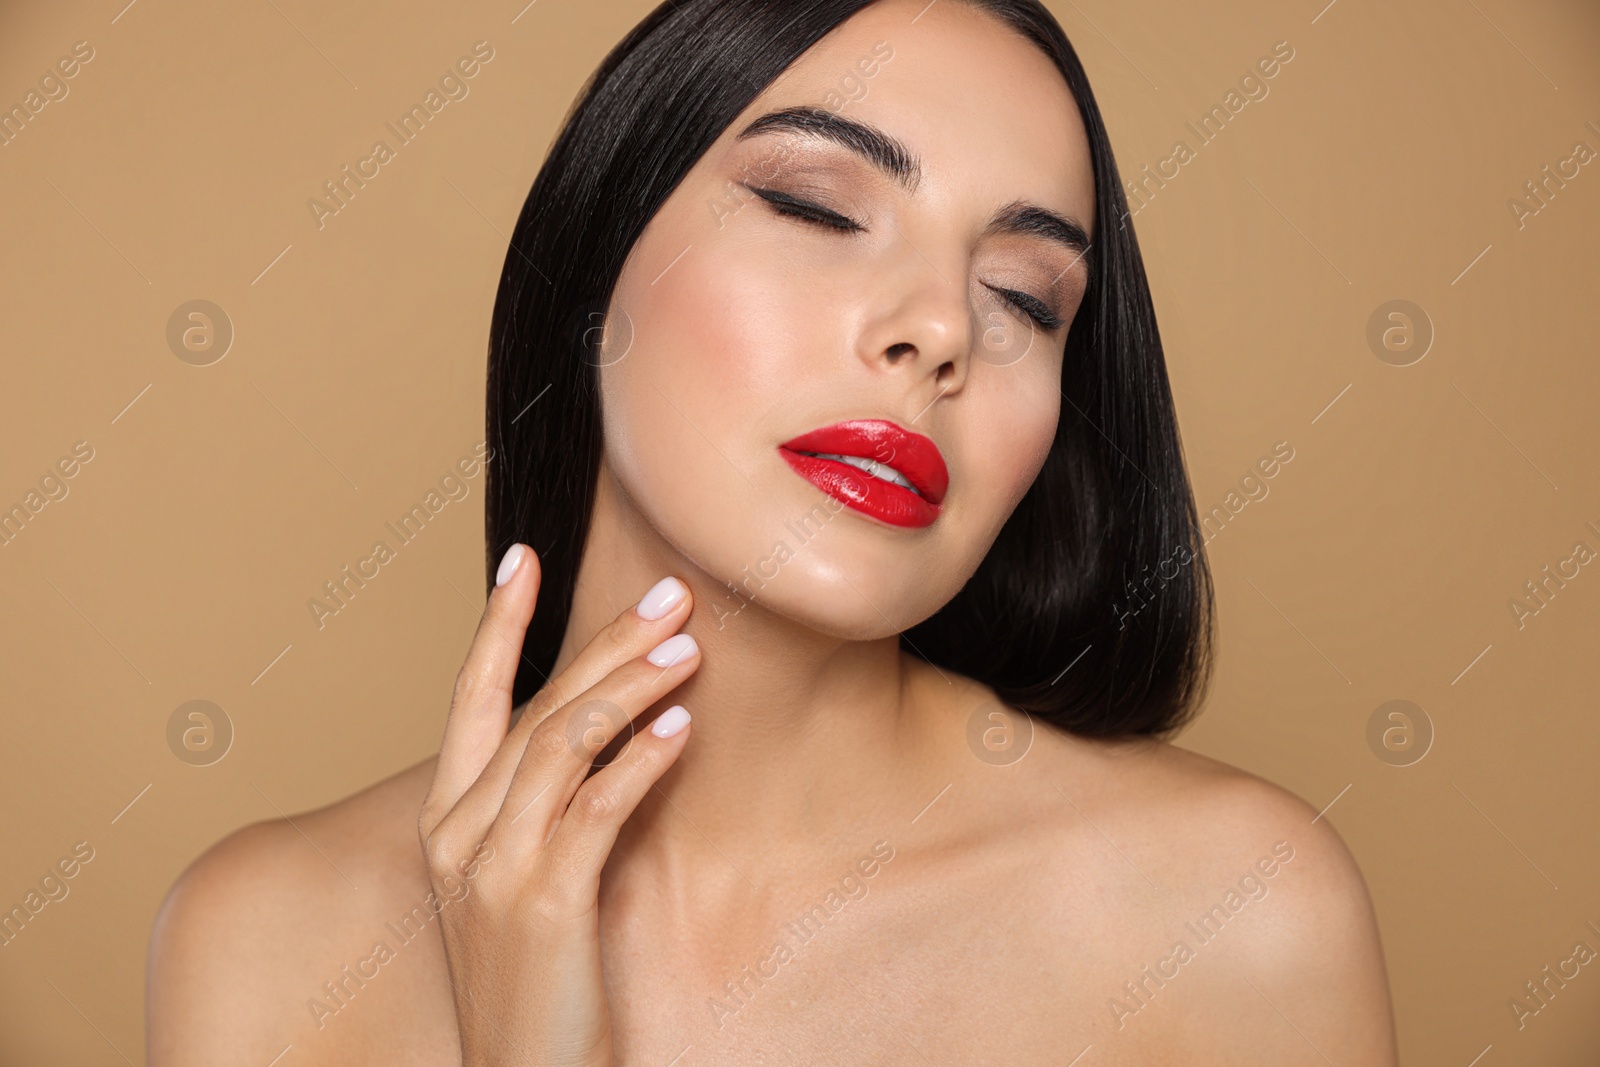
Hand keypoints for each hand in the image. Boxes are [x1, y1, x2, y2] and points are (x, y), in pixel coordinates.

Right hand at [419, 544, 699, 1066]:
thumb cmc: (538, 974)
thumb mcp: (528, 874)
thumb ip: (554, 800)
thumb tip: (617, 720)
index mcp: (449, 818)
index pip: (470, 697)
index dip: (498, 624)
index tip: (523, 558)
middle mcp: (458, 831)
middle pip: (535, 706)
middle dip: (604, 641)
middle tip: (670, 594)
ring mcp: (494, 866)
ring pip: (563, 743)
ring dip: (631, 688)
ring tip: (689, 650)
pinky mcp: (541, 900)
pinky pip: (596, 808)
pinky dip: (641, 761)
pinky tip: (681, 729)